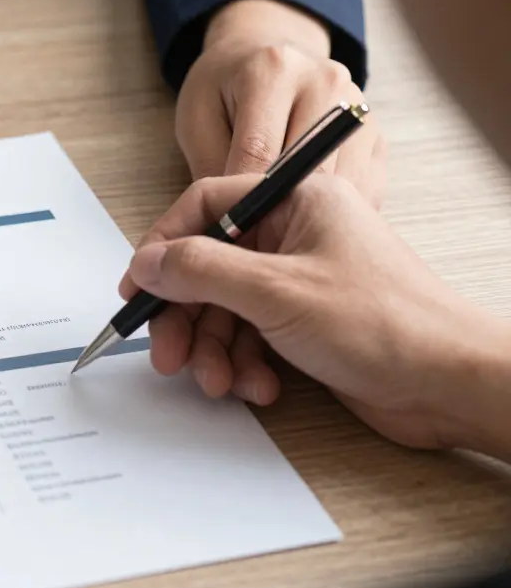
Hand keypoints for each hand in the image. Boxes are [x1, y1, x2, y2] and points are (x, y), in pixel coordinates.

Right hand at [171, 0, 387, 406]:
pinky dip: (244, 364)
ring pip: (226, 308)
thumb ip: (202, 270)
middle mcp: (296, 234)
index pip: (205, 205)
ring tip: (218, 381)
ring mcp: (300, 279)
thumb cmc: (387, 324)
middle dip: (186, 316)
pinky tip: (258, 387)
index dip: (163, 245)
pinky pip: (250, 336)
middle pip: (209, 265)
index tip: (137, 287)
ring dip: (215, 349)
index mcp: (296, 200)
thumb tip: (150, 260)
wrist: (450, 384)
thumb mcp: (276, 291)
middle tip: (168, 354)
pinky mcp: (305, 322)